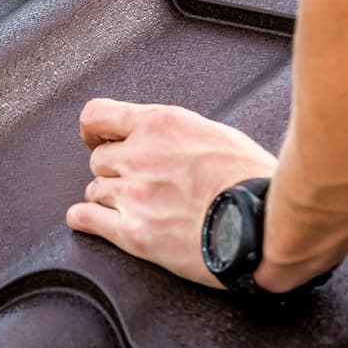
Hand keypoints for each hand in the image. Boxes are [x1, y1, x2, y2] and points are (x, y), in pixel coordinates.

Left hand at [66, 98, 276, 288]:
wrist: (263, 225)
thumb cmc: (254, 182)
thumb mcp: (218, 135)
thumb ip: (182, 134)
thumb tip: (170, 140)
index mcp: (161, 125)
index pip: (98, 115)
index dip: (94, 130)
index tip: (96, 138)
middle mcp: (141, 156)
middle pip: (98, 159)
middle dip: (113, 170)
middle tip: (134, 182)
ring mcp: (133, 194)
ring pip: (94, 190)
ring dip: (108, 197)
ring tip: (131, 206)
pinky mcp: (133, 232)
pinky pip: (86, 219)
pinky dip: (85, 220)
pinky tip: (92, 222)